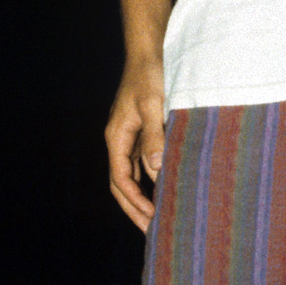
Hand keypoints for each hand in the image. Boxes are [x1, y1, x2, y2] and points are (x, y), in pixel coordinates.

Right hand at [105, 57, 166, 232]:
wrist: (149, 51)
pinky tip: (168, 190)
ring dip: (144, 198)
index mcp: (117, 136)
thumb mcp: (154, 104)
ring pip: (133, 176)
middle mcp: (120, 139)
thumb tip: (156, 169)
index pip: (121, 180)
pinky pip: (143, 163)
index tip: (152, 218)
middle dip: (136, 209)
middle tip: (153, 233)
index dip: (135, 202)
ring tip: (161, 219)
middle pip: (122, 184)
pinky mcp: (142, 131)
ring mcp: (130, 136)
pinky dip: (152, 180)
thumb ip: (155, 135)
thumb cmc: (151, 74)